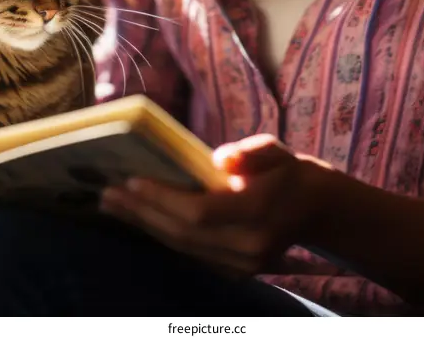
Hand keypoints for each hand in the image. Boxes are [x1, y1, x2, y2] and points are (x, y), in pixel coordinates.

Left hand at [100, 133, 330, 274]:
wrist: (316, 209)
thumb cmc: (289, 171)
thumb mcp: (277, 150)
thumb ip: (252, 152)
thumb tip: (220, 159)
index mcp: (258, 212)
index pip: (200, 211)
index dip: (163, 198)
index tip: (131, 180)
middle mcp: (248, 246)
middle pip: (184, 233)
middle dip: (142, 213)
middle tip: (107, 193)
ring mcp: (241, 265)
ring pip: (183, 247)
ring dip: (145, 226)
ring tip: (113, 205)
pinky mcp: (234, 271)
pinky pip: (190, 253)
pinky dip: (162, 234)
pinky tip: (140, 218)